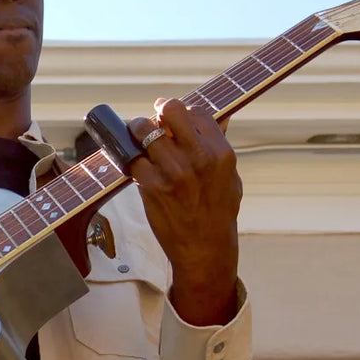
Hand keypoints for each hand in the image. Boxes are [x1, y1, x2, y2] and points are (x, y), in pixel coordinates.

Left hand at [126, 98, 240, 325]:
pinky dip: (130, 157)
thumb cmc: (217, 212)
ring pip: (144, 129)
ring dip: (138, 132)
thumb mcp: (230, 177)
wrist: (204, 249)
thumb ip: (220, 146)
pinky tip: (136, 164)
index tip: (172, 121)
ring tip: (140, 141)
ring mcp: (173, 171)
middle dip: (159, 113)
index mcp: (220, 153)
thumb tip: (220, 117)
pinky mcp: (151, 186)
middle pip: (171, 111)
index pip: (197, 112)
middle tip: (154, 124)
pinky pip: (131, 157)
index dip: (183, 114)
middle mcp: (198, 158)